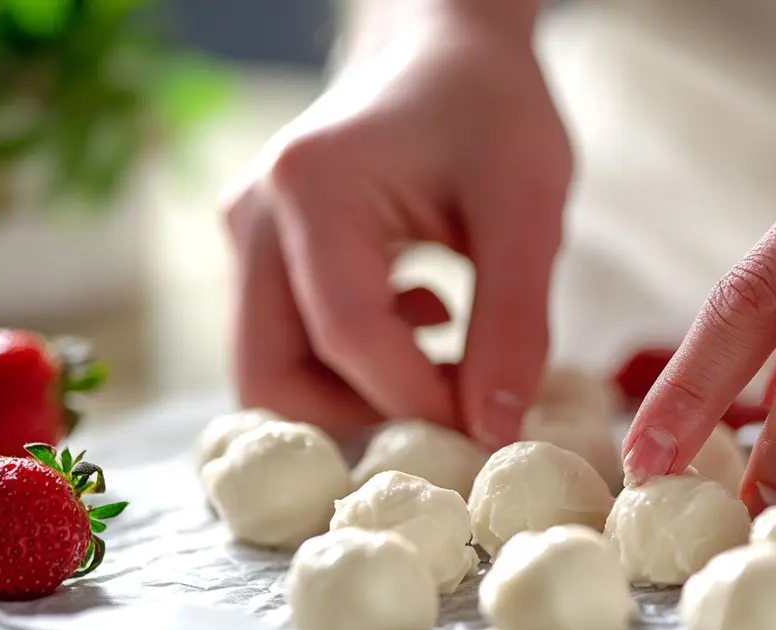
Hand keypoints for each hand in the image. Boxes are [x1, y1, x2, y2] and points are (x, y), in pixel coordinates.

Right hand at [219, 0, 570, 446]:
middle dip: (365, 414)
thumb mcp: (528, 208)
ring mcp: (248, 236)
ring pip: (272, 371)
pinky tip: (422, 314)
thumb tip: (494, 431)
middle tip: (452, 402)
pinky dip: (351, 362)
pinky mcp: (262, 253)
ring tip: (444, 345)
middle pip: (272, 377)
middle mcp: (256, 217)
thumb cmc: (490, 111)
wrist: (445, 52)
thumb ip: (514, 324)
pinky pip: (288, 342)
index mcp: (313, 190)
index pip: (347, 337)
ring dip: (358, 391)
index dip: (419, 399)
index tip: (489, 423)